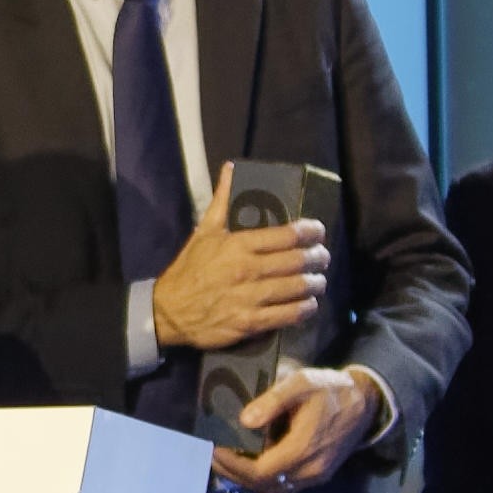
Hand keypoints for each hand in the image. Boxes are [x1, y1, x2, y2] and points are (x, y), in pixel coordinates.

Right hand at [149, 175, 334, 353]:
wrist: (169, 310)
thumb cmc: (190, 268)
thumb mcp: (205, 230)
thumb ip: (223, 200)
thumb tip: (231, 169)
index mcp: (239, 245)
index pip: (287, 235)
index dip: (310, 232)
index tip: (318, 232)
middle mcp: (247, 270)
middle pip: (297, 261)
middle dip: (318, 258)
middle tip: (323, 258)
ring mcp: (249, 298)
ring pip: (296, 288)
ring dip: (314, 284)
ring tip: (318, 281)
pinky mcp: (249, 323)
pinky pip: (286, 315)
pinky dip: (303, 309)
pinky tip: (308, 305)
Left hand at [211, 361, 376, 492]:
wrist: (365, 402)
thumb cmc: (331, 390)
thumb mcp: (301, 382)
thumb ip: (272, 400)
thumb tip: (244, 420)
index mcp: (303, 449)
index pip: (260, 471)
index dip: (234, 465)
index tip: (215, 450)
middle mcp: (309, 470)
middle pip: (263, 485)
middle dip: (234, 474)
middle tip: (214, 457)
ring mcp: (315, 476)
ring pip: (273, 489)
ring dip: (247, 479)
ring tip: (227, 461)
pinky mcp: (318, 475)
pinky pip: (285, 486)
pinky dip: (264, 479)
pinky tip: (252, 463)